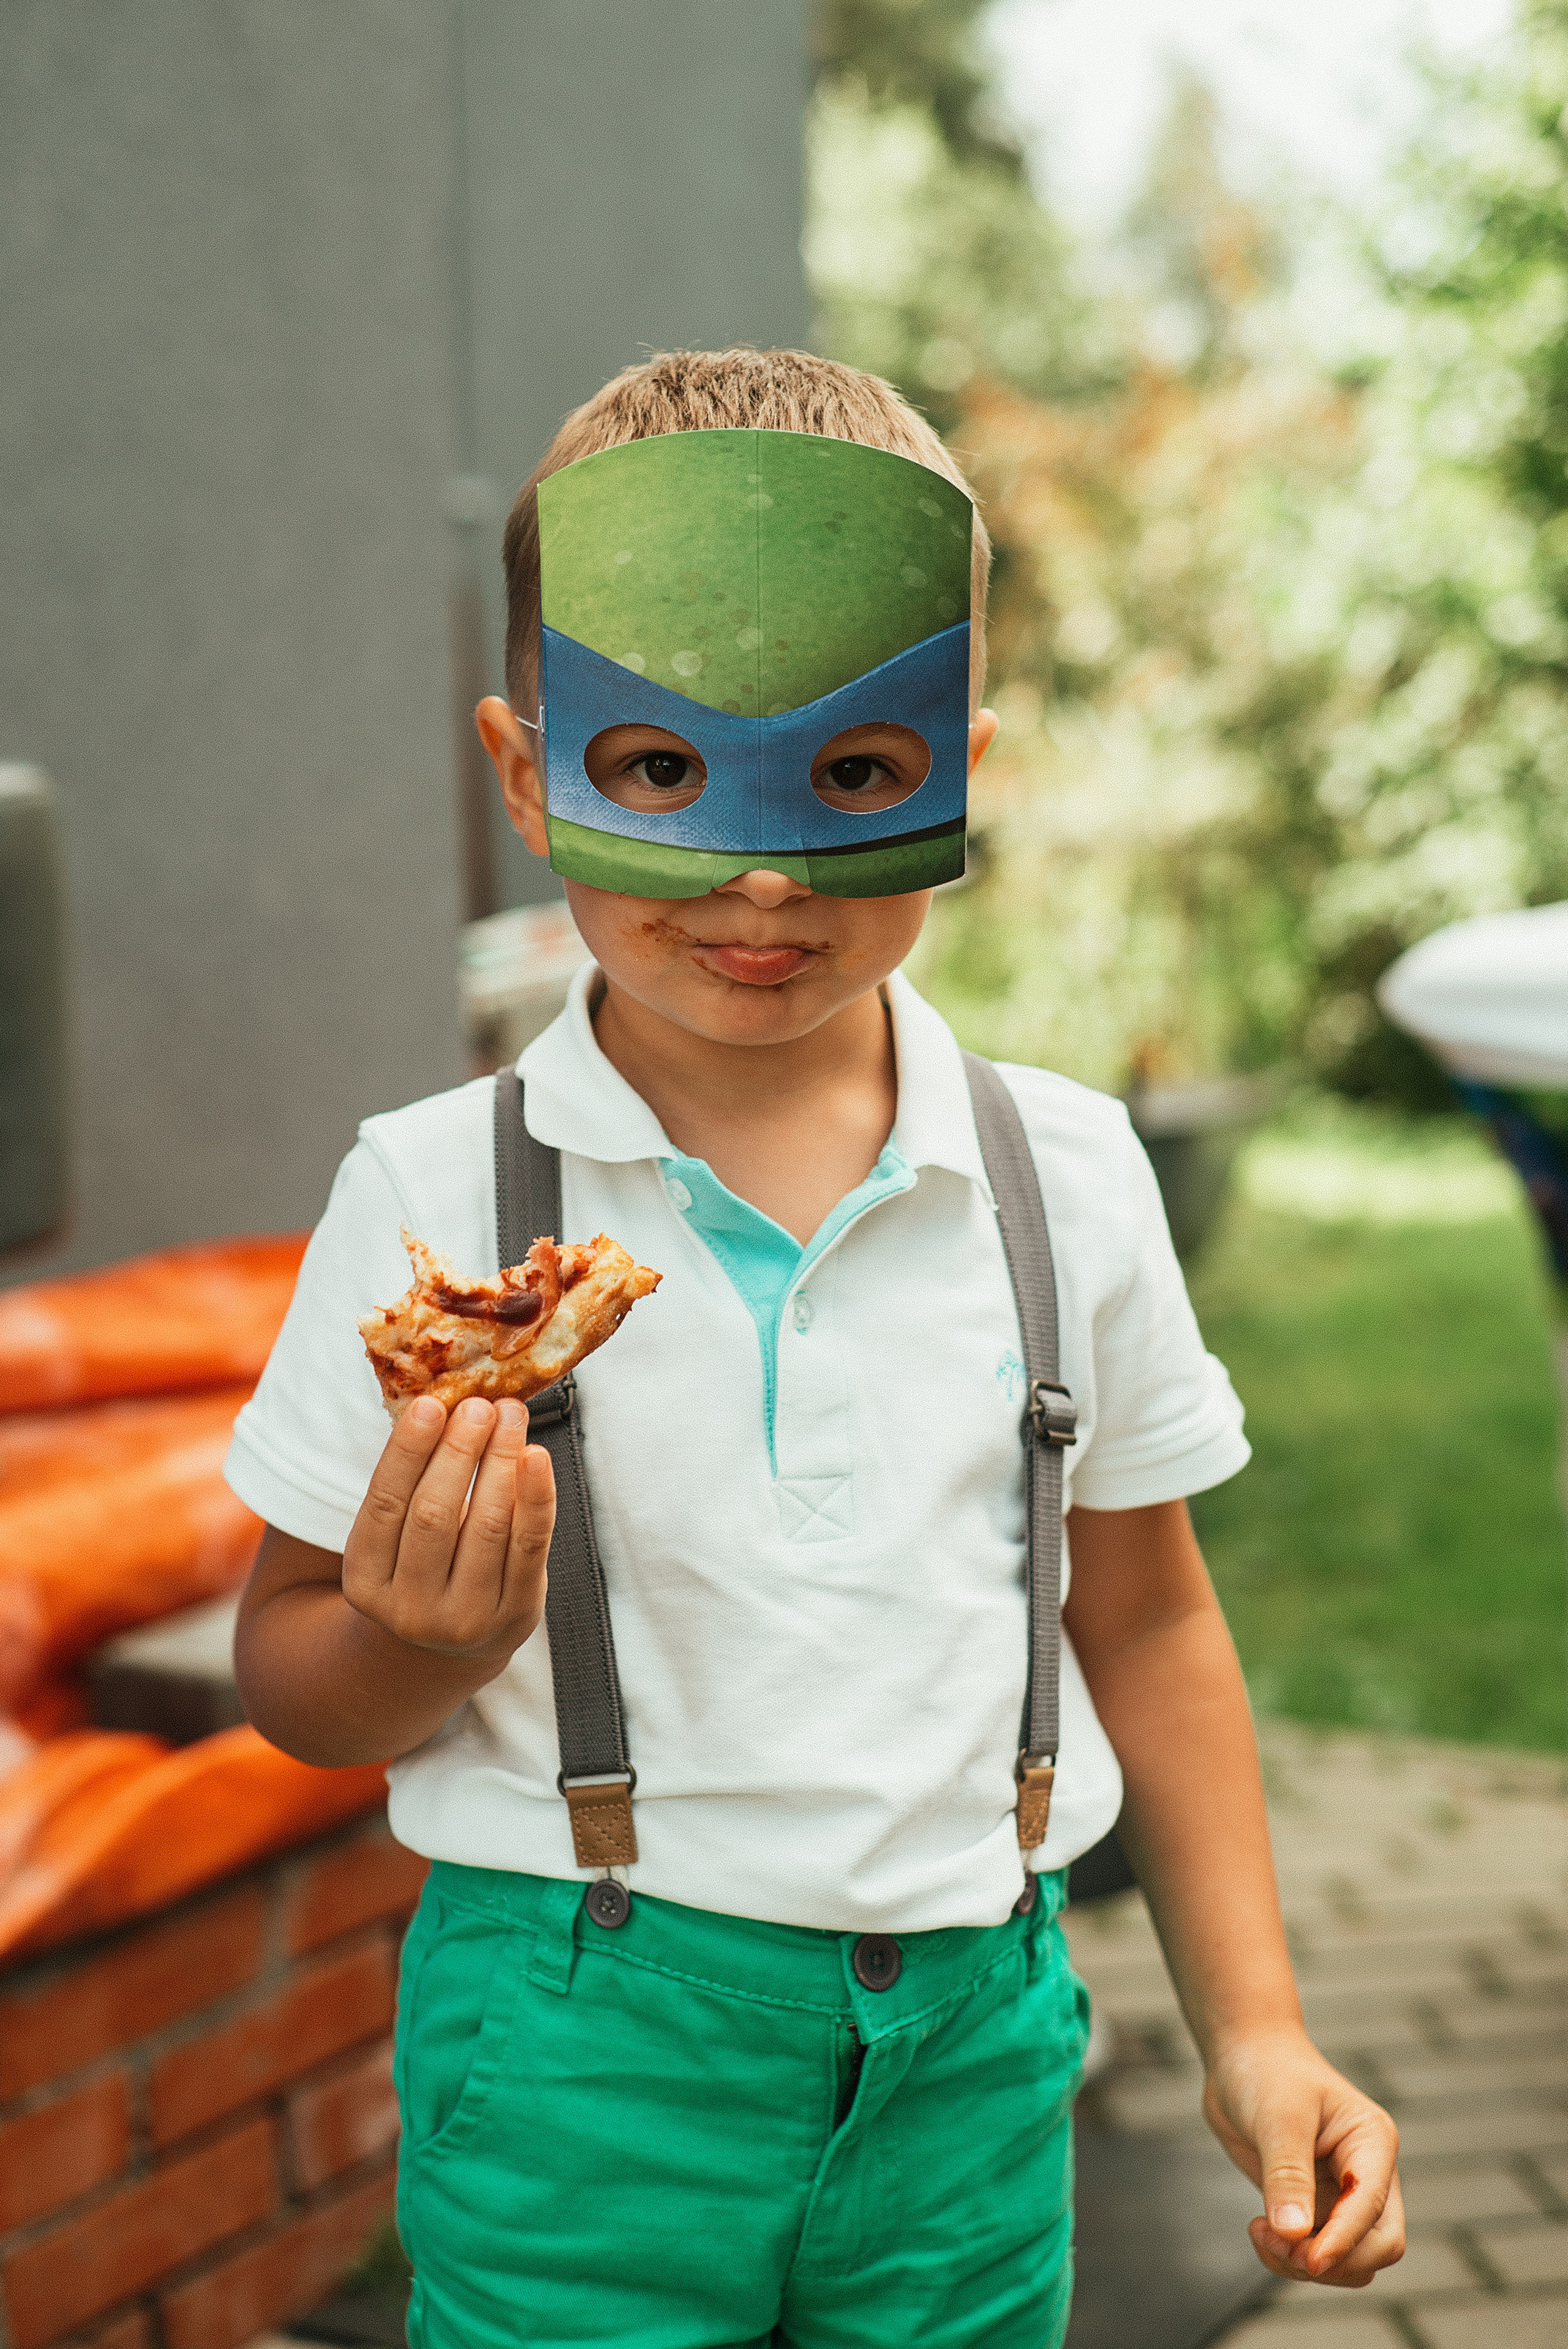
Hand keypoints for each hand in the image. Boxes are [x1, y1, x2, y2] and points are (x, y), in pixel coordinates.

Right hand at [342, 1396, 553, 1669]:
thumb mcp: (396, 1536)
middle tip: (478, 1405)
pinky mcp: (514, 1616)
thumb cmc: (423, 1563)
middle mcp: (409, 1609)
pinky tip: (536, 1456)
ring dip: (500, 1459)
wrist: (453, 1641)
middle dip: (459, 1450)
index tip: (430, 1404)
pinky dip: (535, 1497)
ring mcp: (463, 1620)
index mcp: (364, 1582)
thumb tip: (442, 1403)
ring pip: (485, 1525)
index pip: (383, 1504)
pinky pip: (529, 1546)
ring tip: (510, 1415)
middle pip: (433, 1514)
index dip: (407, 1452)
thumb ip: (411, 1483)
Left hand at [1204, 2027, 1404, 2286]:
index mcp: (1373, 2143)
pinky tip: (1260, 2232)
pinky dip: (1289, 2257)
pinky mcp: (1315, 2206)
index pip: (1373, 2210)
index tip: (1309, 2260)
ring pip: (1348, 2260)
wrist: (1243, 2055)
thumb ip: (1287, 2175)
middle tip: (1279, 2244)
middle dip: (1331, 2260)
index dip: (1344, 2241)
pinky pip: (1316, 2253)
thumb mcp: (1277, 2117)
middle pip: (1377, 2247)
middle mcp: (1367, 2174)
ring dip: (1306, 2264)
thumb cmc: (1267, 2071)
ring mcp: (1343, 2194)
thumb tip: (1293, 2233)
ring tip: (1262, 2235)